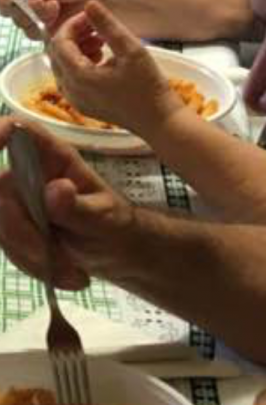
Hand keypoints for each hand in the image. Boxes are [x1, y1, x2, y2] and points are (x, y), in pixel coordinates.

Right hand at [0, 0, 93, 38]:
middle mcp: (32, 1)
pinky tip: (67, 21)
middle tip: (39, 1)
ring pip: (27, 27)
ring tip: (55, 7)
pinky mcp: (54, 35)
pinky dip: (51, 31)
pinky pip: (43, 40)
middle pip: (12, 12)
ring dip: (38, 17)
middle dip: (24, 7)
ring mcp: (42, 19)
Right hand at [0, 116, 132, 289]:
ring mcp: (19, 201)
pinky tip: (64, 273)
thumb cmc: (113, 224)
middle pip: (0, 191)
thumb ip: (77, 207)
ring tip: (72, 270)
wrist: (115, 253)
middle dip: (22, 233)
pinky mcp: (14, 227)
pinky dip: (33, 267)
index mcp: (55, 158)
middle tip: (56, 258)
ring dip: (32, 257)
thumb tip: (54, 190)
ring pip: (2, 226)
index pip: (19, 131)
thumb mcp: (103, 219)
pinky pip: (8, 247)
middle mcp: (30, 174)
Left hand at [48, 0, 184, 136]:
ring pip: (62, 65)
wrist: (159, 120)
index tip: (90, 16)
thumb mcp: (131, 49)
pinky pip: (71, 77)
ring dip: (77, 48)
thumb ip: (107, 25)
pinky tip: (102, 56)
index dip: (72, 24)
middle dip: (73, 35)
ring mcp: (76, 100)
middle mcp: (71, 91)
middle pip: (56, 54)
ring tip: (101, 40)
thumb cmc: (149, 87)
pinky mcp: (83, 104)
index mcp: (79, 77)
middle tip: (95, 26)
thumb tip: (89, 4)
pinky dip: (80, 62)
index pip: (59, 42)